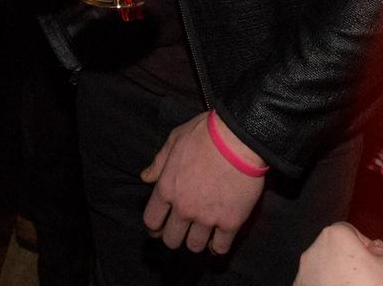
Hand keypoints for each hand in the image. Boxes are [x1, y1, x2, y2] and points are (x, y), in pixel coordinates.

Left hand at [141, 112, 264, 254]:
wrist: (238, 138)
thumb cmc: (204, 134)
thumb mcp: (174, 140)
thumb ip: (159, 162)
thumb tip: (145, 177)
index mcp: (167, 188)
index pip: (152, 221)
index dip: (154, 226)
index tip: (159, 226)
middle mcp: (184, 208)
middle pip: (171, 240)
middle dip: (174, 236)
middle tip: (181, 230)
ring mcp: (207, 218)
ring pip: (194, 247)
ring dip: (195, 241)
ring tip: (200, 233)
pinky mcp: (230, 223)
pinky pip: (220, 248)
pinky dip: (217, 246)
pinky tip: (217, 239)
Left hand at [294, 223, 382, 285]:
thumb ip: (381, 251)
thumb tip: (375, 247)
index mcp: (336, 235)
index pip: (351, 232)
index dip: (364, 248)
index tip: (373, 264)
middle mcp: (314, 248)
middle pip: (335, 249)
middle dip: (348, 261)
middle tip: (365, 281)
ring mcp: (304, 270)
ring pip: (323, 266)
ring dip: (335, 275)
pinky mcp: (299, 285)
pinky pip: (315, 282)